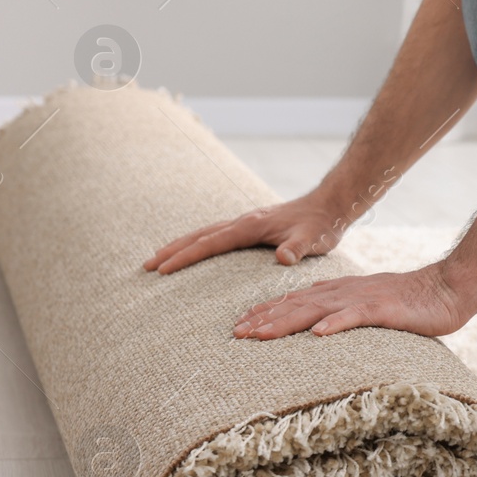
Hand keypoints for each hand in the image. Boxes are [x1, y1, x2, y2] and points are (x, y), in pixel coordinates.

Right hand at [145, 192, 353, 274]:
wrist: (330, 206)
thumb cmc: (321, 227)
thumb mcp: (312, 241)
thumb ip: (297, 249)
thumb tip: (283, 257)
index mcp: (251, 226)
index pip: (210, 243)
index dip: (186, 257)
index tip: (163, 269)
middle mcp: (243, 222)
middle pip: (199, 236)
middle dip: (172, 250)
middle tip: (146, 266)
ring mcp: (245, 223)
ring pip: (204, 233)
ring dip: (180, 245)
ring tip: (157, 259)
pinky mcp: (250, 227)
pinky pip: (215, 235)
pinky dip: (197, 243)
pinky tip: (191, 252)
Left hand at [232, 264, 470, 339]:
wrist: (449, 286)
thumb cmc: (413, 301)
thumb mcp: (371, 302)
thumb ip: (343, 306)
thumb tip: (317, 317)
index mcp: (340, 291)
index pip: (295, 300)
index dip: (267, 312)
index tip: (241, 326)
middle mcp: (345, 292)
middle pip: (296, 304)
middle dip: (264, 318)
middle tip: (236, 334)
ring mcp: (363, 299)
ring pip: (316, 310)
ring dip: (286, 322)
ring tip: (260, 335)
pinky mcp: (384, 308)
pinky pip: (355, 316)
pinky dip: (335, 323)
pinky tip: (317, 334)